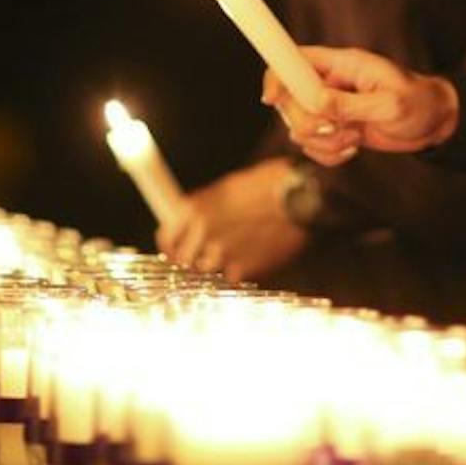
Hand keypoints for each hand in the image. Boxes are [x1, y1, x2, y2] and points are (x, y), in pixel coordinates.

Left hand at [154, 158, 308, 281]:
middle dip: (192, 259)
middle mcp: (202, 231)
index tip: (174, 249)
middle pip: (183, 259)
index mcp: (194, 208)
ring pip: (206, 270)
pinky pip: (230, 278)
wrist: (299, 197)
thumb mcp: (227, 187)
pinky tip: (251, 255)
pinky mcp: (242, 268)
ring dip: (216, 265)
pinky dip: (238, 271)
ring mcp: (221, 252)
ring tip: (236, 251)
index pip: (167, 236)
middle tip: (205, 254)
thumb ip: (204, 206)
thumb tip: (188, 220)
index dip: (170, 245)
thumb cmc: (265, 186)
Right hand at [262, 45, 459, 164]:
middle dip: (306, 122)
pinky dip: (328, 155)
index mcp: (342, 65)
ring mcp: (331, 107)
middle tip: (336, 129)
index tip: (271, 99)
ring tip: (354, 139)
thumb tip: (317, 103)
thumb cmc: (419, 104)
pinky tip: (353, 150)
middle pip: (289, 100)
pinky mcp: (336, 129)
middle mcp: (330, 84)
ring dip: (322, 142)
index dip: (276, 75)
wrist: (435, 123)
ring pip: (299, 128)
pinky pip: (313, 147)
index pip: (295, 59)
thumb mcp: (390, 104)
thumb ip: (352, 104)